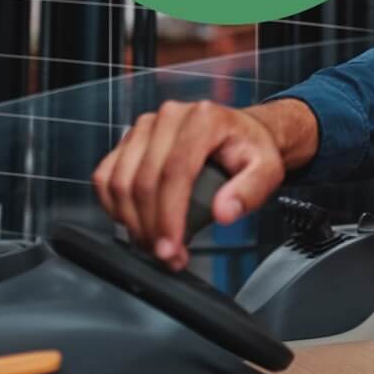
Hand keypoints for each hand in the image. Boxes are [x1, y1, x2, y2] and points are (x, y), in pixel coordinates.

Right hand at [92, 98, 315, 270]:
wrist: (241, 132)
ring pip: (119, 181)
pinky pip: (106, 176)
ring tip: (154, 245)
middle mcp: (169, 117)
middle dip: (150, 227)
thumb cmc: (251, 150)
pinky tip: (134, 225)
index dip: (168, 216)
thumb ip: (250, 191)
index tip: (171, 249)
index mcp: (203, 119)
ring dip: (131, 222)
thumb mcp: (267, 169)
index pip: (175, 172)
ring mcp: (145, 127)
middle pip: (143, 180)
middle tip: (167, 256)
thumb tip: (224, 212)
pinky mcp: (129, 140)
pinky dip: (113, 207)